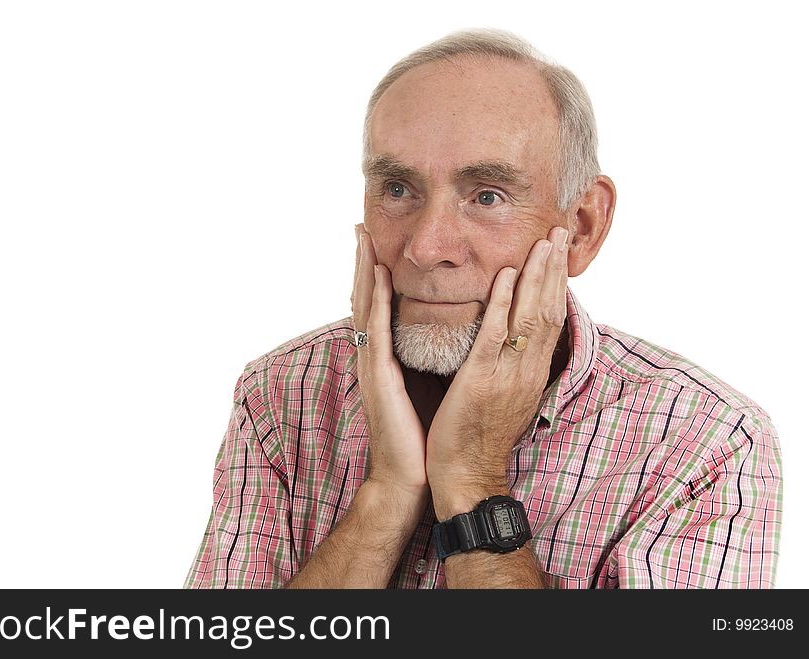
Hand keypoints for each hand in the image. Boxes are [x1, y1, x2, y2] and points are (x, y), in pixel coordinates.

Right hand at [351, 224, 428, 506]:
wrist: (410, 473)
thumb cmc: (421, 431)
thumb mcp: (425, 383)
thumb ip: (426, 355)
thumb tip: (448, 329)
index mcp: (385, 358)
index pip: (378, 306)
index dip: (373, 273)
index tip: (375, 241)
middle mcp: (373, 356)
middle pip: (364, 299)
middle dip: (361, 261)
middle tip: (360, 226)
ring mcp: (372, 365)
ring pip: (365, 307)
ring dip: (363, 270)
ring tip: (362, 237)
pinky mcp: (380, 377)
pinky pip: (377, 331)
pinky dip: (376, 301)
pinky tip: (377, 276)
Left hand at [426, 226, 569, 518]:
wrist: (465, 476)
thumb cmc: (479, 437)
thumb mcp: (503, 396)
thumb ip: (509, 365)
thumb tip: (511, 339)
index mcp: (531, 373)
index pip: (552, 319)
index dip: (557, 284)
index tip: (559, 252)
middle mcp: (527, 370)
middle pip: (549, 311)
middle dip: (554, 270)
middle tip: (559, 232)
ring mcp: (507, 374)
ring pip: (530, 318)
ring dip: (538, 277)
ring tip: (543, 243)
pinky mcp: (481, 380)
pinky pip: (496, 336)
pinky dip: (504, 304)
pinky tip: (506, 276)